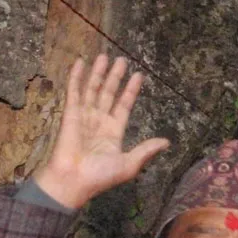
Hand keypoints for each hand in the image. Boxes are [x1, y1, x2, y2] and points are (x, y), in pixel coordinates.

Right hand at [34, 54, 169, 207]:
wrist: (73, 181)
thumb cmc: (100, 176)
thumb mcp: (129, 164)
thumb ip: (146, 150)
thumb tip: (167, 142)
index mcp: (113, 133)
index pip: (124, 106)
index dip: (130, 91)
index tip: (138, 76)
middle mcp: (99, 122)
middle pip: (108, 93)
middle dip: (115, 77)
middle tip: (122, 60)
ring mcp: (84, 116)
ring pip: (93, 89)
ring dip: (98, 73)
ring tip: (105, 56)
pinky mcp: (70, 114)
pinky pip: (73, 91)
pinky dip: (76, 76)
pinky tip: (81, 62)